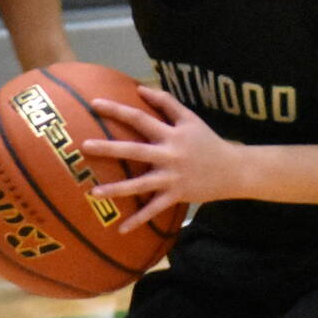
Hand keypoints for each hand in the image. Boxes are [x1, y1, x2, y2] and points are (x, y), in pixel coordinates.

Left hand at [85, 86, 242, 231]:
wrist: (233, 169)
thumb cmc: (207, 141)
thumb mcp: (190, 118)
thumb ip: (166, 102)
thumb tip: (141, 88)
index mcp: (171, 134)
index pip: (140, 118)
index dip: (117, 109)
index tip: (94, 104)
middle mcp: (169, 154)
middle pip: (134, 150)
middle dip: (108, 148)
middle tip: (84, 146)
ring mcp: (171, 177)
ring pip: (140, 184)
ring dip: (116, 189)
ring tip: (93, 193)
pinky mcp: (176, 195)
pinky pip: (154, 210)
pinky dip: (138, 220)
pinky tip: (121, 229)